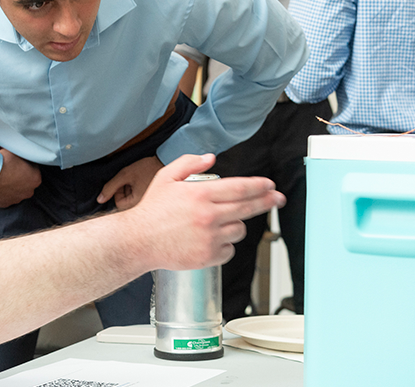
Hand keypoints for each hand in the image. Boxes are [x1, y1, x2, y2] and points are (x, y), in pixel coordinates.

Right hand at [0, 149, 40, 207]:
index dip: (25, 164)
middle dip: (19, 176)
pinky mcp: (4, 204)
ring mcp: (16, 199)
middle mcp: (29, 191)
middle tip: (9, 169)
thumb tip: (18, 150)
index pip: (33, 169)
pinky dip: (1, 192)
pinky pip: (4, 197)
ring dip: (10, 185)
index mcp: (36, 178)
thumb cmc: (3, 161)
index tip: (17, 161)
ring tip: (1, 176)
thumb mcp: (16, 151)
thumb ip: (21, 153)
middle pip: (25, 182)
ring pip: (15, 190)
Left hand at [97, 156, 163, 209]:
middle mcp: (143, 205)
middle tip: (130, 179)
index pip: (118, 203)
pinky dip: (135, 188)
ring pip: (130, 198)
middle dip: (123, 190)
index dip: (117, 191)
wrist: (164, 162)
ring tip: (136, 178)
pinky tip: (141, 180)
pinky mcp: (150, 197)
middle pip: (124, 202)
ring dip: (129, 188)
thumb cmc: (146, 168)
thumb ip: (110, 187)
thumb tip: (100, 200)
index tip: (124, 180)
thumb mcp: (125, 175)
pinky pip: (137, 196)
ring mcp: (147, 201)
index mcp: (137, 203)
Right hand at [122, 153, 284, 270]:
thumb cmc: (151, 210)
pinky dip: (225, 245)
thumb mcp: (166, 177)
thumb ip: (189, 163)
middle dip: (267, 201)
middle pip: (248, 207)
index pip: (240, 187)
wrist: (137, 241)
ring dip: (236, 225)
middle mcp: (208, 215)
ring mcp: (209, 237)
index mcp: (201, 194)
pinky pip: (229, 250)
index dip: (260, 186)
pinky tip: (212, 239)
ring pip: (239, 230)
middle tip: (277, 199)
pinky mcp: (208, 256)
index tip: (270, 185)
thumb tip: (211, 158)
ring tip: (220, 223)